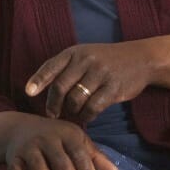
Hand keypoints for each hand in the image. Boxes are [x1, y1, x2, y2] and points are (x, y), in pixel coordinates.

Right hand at [5, 115, 116, 169]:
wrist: (19, 128)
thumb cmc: (56, 140)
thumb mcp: (75, 141)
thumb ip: (93, 157)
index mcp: (67, 134)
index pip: (79, 154)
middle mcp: (48, 138)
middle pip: (60, 161)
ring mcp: (29, 147)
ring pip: (37, 164)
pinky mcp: (14, 156)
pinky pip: (14, 169)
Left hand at [25, 43, 152, 122]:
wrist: (140, 59)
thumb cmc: (106, 60)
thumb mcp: (85, 55)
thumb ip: (64, 67)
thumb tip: (38, 87)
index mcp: (75, 52)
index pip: (51, 66)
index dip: (38, 80)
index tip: (29, 92)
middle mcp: (86, 61)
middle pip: (60, 87)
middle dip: (53, 104)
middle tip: (52, 114)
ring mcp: (100, 74)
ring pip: (75, 99)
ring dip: (71, 111)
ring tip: (72, 114)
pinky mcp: (114, 88)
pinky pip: (93, 108)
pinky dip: (86, 116)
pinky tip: (85, 116)